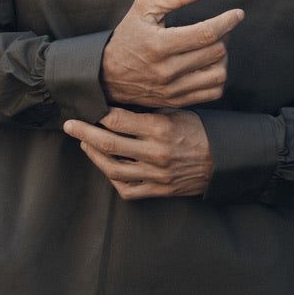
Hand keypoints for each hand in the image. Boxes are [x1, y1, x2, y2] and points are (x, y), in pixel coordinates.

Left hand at [63, 107, 212, 198]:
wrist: (223, 161)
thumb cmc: (201, 132)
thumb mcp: (179, 113)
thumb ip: (150, 111)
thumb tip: (120, 104)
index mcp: (160, 129)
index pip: (118, 120)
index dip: (98, 113)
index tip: (88, 106)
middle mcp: (155, 152)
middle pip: (108, 143)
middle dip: (84, 133)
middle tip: (69, 125)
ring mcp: (155, 174)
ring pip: (112, 167)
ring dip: (93, 155)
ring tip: (84, 144)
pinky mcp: (159, 190)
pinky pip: (127, 189)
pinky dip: (112, 178)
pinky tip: (106, 167)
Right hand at [102, 0, 242, 107]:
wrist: (106, 75)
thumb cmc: (127, 35)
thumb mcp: (144, 7)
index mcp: (160, 44)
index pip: (206, 33)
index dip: (227, 21)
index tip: (237, 14)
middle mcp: (167, 70)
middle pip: (215, 52)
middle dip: (225, 35)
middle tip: (221, 27)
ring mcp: (172, 89)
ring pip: (218, 74)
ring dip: (223, 57)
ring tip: (216, 46)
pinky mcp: (176, 101)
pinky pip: (211, 92)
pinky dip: (218, 77)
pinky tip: (210, 64)